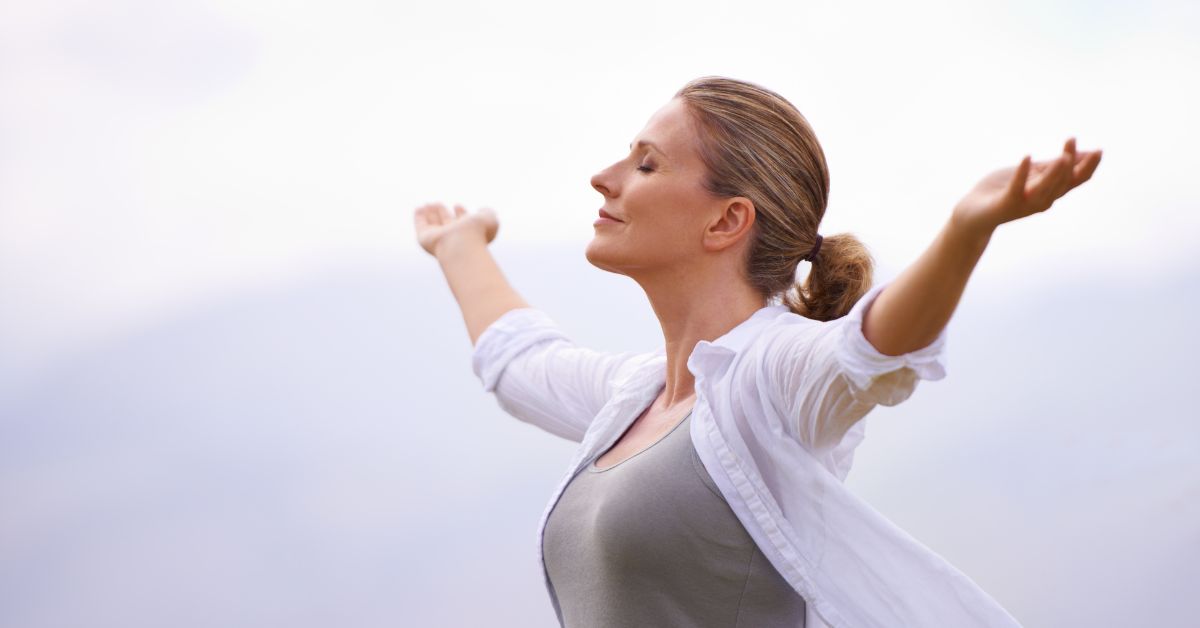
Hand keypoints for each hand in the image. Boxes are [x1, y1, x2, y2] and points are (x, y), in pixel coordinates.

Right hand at [413, 202, 499, 256]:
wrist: (462, 245)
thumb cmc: (478, 233)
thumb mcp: (490, 219)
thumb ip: (488, 213)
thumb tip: (482, 209)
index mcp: (468, 234)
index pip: (462, 223)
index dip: (460, 213)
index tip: (457, 205)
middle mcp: (453, 237)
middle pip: (446, 224)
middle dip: (443, 213)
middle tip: (438, 204)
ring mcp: (438, 238)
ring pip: (433, 225)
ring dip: (431, 213)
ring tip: (430, 204)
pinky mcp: (425, 238)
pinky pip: (420, 226)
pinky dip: (419, 217)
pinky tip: (419, 209)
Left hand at [951, 138, 1102, 236]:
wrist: (972, 213)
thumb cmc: (1002, 190)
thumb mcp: (1031, 174)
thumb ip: (1051, 165)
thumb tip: (1077, 153)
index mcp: (1051, 191)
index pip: (1076, 181)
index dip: (1088, 167)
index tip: (1098, 150)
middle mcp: (1042, 200)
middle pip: (1063, 182)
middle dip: (1071, 162)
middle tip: (1072, 140)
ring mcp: (1025, 204)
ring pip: (1045, 188)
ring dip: (1054, 171)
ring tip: (1062, 155)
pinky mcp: (1006, 204)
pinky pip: (1016, 188)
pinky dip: (1022, 173)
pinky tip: (1026, 156)